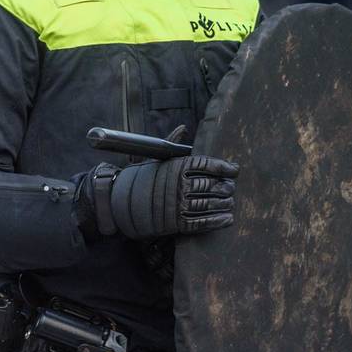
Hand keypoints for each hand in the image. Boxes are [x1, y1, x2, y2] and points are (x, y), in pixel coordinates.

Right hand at [78, 155, 238, 239]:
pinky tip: (228, 218)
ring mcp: (177, 204)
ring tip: (231, 202)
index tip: (234, 170)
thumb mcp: (154, 159)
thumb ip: (172, 144)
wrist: (117, 204)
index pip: (206, 164)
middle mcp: (178, 184)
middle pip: (211, 184)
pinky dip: (218, 221)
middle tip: (232, 188)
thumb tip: (183, 128)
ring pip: (209, 203)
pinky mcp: (175, 223)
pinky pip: (202, 222)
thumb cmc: (139, 179)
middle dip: (225, 187)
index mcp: (175, 166)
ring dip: (224, 203)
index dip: (223, 167)